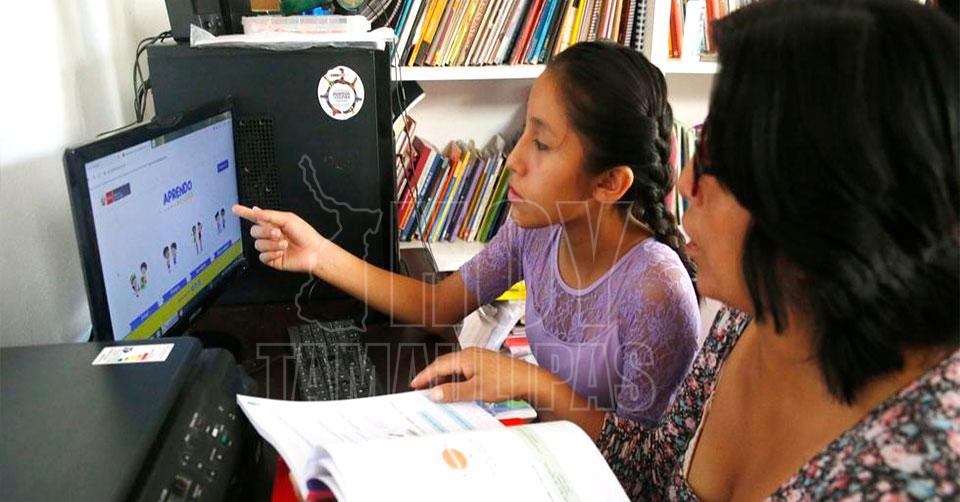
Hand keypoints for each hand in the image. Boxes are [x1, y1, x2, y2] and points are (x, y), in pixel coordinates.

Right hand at [232, 204, 327, 274]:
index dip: (244, 213)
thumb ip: (270, 215)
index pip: (255, 217)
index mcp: (273, 223)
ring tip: (284, 244)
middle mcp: (270, 235)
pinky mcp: (271, 259)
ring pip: (258, 245)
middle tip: (278, 233)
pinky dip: (272, 253)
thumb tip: (255, 210)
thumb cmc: (305, 235)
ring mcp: (270, 247)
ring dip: (272, 244)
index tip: (235, 209)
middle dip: (265, 232)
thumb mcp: (288, 219)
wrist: (313, 252)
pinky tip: (281, 252)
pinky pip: (262, 257)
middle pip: (254, 231)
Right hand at [410, 347, 545, 402]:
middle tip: (423, 391)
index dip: (425, 376)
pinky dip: (457, 381)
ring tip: (439, 394)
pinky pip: (465, 372)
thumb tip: (435, 393)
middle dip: (433, 378)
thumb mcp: (476, 390)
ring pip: (456, 370)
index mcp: (466, 357)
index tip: (414, 384)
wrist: (530, 380)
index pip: (438, 365)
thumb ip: (454, 392)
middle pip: (446, 366)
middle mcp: (472, 355)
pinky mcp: (486, 366)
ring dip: (446, 381)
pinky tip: (458, 391)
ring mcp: (479, 359)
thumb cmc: (508, 380)